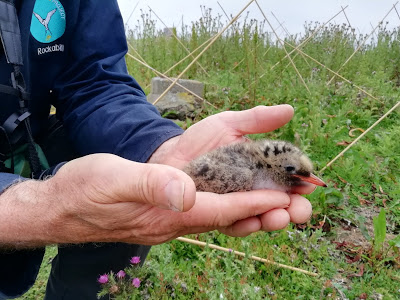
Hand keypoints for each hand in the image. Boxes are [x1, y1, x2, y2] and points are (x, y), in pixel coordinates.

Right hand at [0, 154, 292, 246]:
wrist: (60, 207)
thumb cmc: (83, 192)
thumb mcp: (112, 179)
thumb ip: (149, 185)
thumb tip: (186, 192)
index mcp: (166, 214)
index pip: (221, 210)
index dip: (254, 203)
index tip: (286, 197)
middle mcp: (173, 221)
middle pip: (228, 219)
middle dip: (264, 213)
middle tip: (298, 205)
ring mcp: (169, 219)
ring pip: (219, 217)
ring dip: (250, 210)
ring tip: (281, 201)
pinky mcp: (164, 212)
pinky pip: (204, 211)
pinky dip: (228, 204)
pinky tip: (237, 196)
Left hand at [149, 105, 314, 235]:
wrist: (170, 156)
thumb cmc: (201, 140)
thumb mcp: (227, 124)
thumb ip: (256, 120)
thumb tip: (289, 110)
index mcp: (262, 167)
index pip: (290, 178)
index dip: (302, 183)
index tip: (310, 185)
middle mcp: (254, 188)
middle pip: (283, 203)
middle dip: (295, 209)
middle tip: (299, 210)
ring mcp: (238, 204)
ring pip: (262, 217)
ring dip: (274, 219)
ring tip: (278, 217)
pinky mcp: (220, 215)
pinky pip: (235, 224)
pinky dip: (245, 224)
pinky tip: (252, 221)